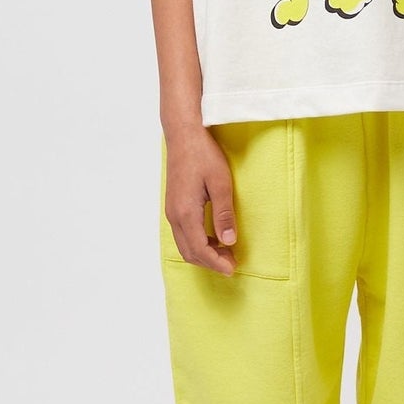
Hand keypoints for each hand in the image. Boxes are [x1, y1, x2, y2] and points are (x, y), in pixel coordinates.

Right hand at [165, 126, 240, 274]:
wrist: (184, 135)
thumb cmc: (203, 155)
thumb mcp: (221, 183)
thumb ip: (224, 214)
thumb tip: (229, 241)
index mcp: (185, 212)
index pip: (199, 249)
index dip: (216, 263)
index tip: (232, 269)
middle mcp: (174, 215)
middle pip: (189, 252)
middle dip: (210, 262)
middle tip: (232, 263)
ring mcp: (171, 211)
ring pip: (185, 244)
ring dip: (204, 253)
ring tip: (226, 251)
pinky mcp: (173, 205)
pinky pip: (183, 234)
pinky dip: (198, 243)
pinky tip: (214, 237)